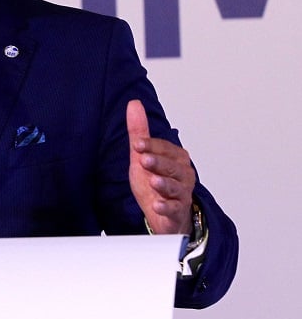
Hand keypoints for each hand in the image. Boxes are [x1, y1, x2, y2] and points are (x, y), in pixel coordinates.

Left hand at [126, 99, 194, 234]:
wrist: (163, 215)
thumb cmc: (154, 183)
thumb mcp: (142, 156)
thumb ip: (139, 132)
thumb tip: (134, 103)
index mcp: (176, 158)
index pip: (164, 148)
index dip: (151, 146)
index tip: (137, 144)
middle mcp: (183, 174)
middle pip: (172, 167)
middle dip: (159, 162)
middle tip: (144, 159)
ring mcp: (182, 194)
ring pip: (176, 187)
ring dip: (165, 184)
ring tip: (153, 181)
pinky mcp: (177, 212)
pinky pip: (174, 209)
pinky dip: (166, 207)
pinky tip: (157, 205)